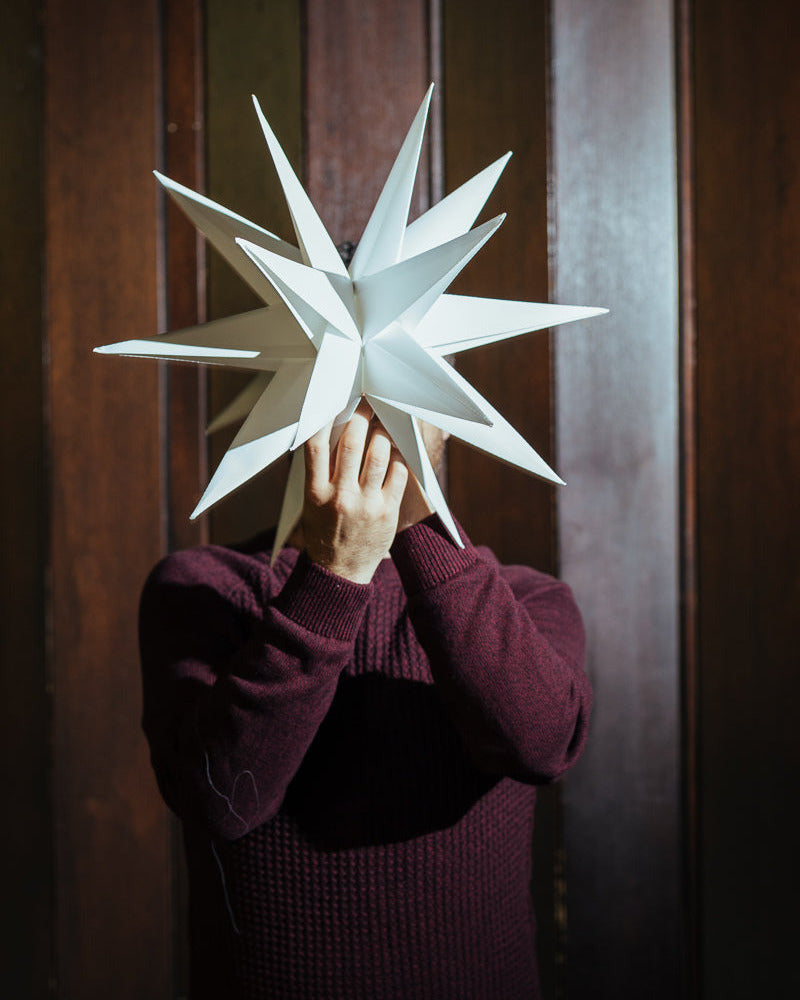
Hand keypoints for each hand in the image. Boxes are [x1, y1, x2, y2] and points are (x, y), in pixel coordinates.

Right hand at [302, 401, 408, 583]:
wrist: (339, 572)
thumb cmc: (325, 530)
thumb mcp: (311, 503)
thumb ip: (321, 471)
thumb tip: (333, 431)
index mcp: (315, 492)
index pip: (315, 446)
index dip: (324, 418)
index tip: (334, 400)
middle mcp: (339, 496)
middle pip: (350, 442)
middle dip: (360, 416)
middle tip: (366, 401)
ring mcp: (365, 504)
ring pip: (378, 453)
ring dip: (383, 432)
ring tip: (384, 422)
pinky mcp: (387, 511)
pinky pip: (398, 473)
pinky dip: (399, 455)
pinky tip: (397, 448)